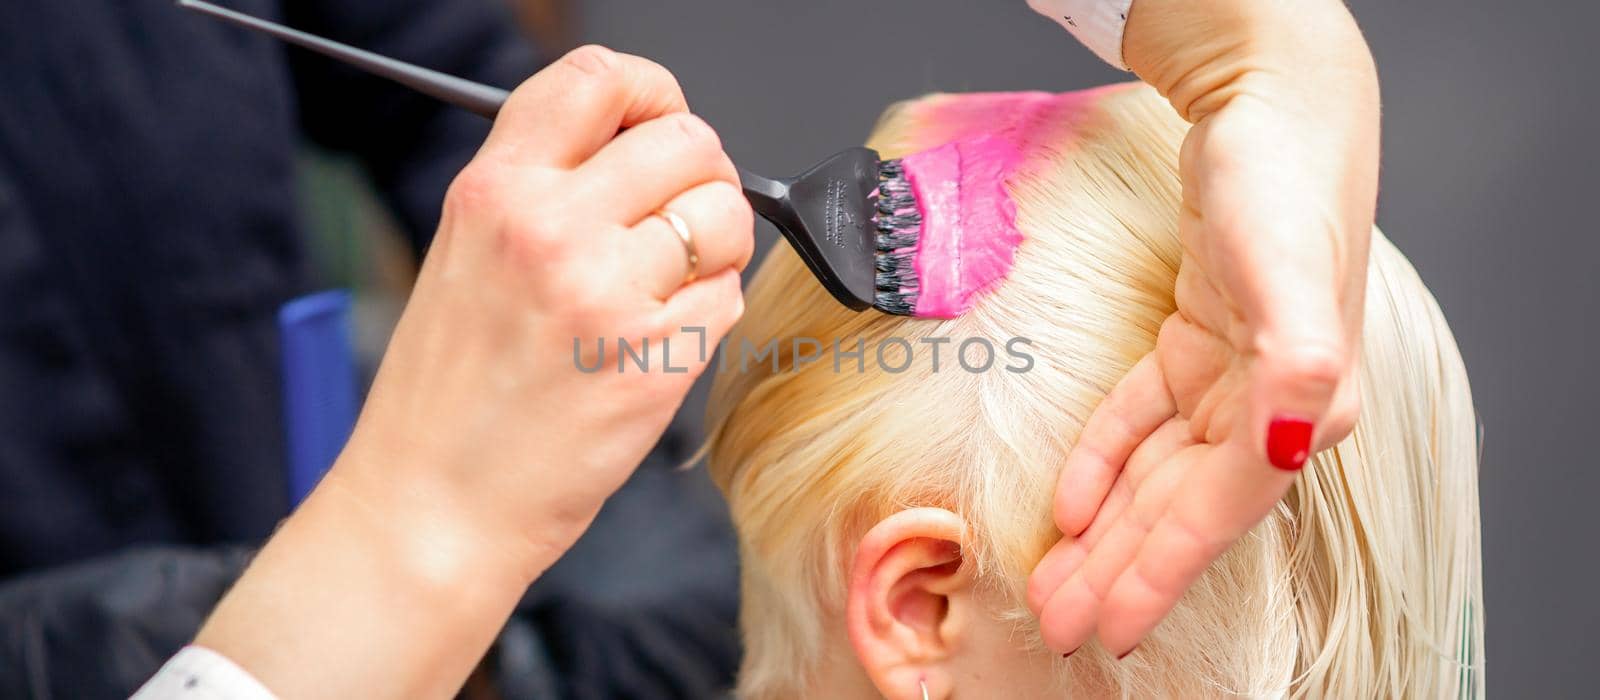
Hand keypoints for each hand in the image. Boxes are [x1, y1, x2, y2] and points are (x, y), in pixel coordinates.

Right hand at [338, 43, 753, 573]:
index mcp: (495, 189)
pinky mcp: (656, 359)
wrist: (433, 506)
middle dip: (699, 177)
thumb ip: (543, 187)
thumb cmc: (447, 394)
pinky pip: (729, 297)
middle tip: (675, 220)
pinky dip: (710, 314)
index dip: (652, 91)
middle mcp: (550, 227)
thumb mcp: (464, 253)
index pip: (598, 78)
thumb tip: (637, 147)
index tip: (660, 122)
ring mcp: (607, 293)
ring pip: (724, 216)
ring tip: (663, 288)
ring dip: (714, 247)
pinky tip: (658, 341)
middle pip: (687, 140)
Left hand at [1027, 0, 1377, 655]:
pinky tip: (1072, 502)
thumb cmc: (1283, 180)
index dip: (1159, 573)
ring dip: (1107, 533)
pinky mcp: (1199, 341)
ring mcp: (1234, 375)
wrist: (1271, 104)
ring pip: (1158, 476)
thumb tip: (1293, 443)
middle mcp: (1272, 403)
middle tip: (1057, 628)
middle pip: (1179, 509)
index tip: (1108, 629)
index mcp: (1301, 405)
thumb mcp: (1289, 267)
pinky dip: (1106, 460)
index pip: (1216, 512)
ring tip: (1056, 584)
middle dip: (1119, 572)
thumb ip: (1299, 361)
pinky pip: (1143, 419)